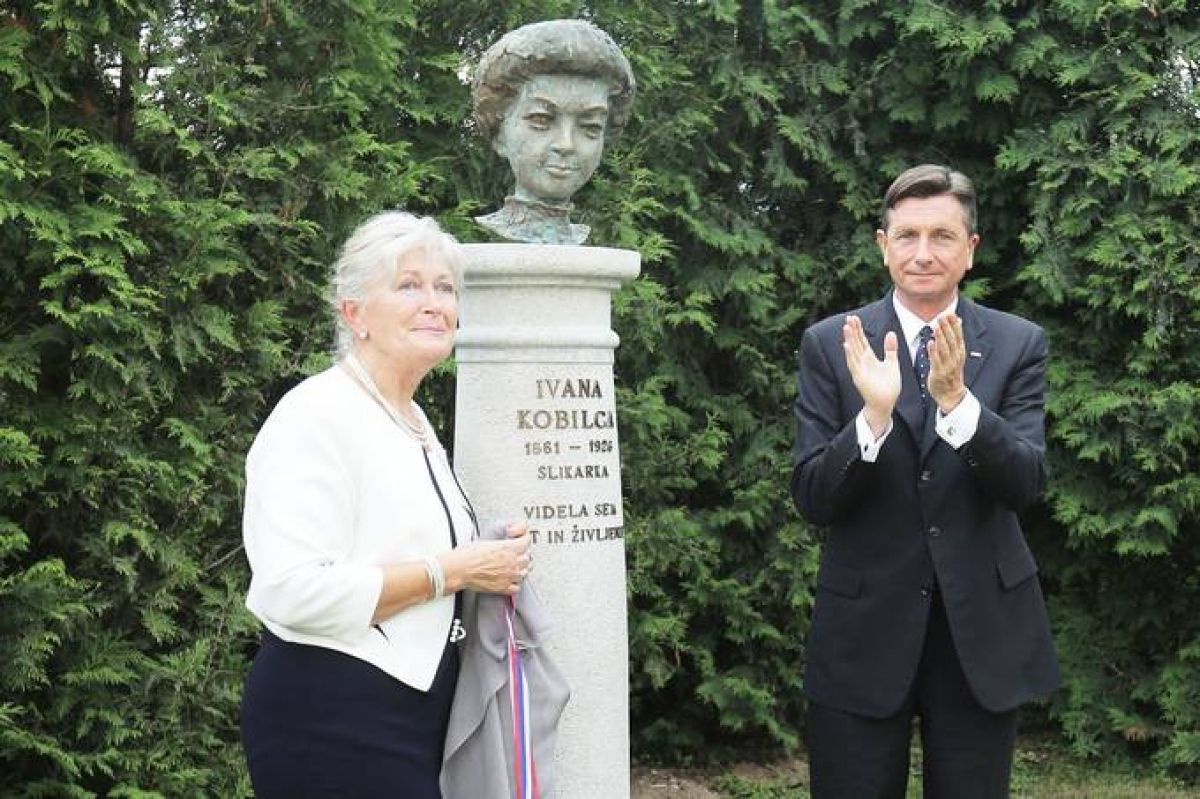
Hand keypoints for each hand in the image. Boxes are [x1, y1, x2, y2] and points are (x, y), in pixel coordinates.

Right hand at [444, 522, 530, 594]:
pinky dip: (515, 584)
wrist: (459, 570)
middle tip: (516, 553)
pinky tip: (509, 580)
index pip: (526, 541)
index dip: (524, 538)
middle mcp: (511, 562)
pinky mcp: (503, 588)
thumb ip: (502, 544)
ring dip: (520, 569)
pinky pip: (517, 587)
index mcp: (508, 548)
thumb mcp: (487, 541)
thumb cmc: (468, 555)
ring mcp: (509, 576)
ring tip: (513, 566)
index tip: (520, 538)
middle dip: (522, 554)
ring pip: (525, 572)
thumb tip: (506, 544)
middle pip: (527, 557)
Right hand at [842, 315, 899, 435]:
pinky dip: (850, 355)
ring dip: (849, 340)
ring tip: (846, 327)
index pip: (862, 340)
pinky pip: (853, 364)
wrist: (885, 403)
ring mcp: (859, 370)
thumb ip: (890, 349)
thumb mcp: (892, 364)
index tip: (854, 317)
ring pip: (853, 351)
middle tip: (848, 317)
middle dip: (852, 331)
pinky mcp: (859, 378)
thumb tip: (890, 333)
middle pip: (856, 343)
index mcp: (869, 358)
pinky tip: (847, 345)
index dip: (858, 329)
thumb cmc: (888, 386)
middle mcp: (862, 362)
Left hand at [927, 314, 966, 412]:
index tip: (951, 313)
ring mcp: (947, 366)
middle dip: (947, 328)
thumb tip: (958, 320)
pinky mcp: (938, 373)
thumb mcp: (957, 355)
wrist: (952, 394)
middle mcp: (955, 358)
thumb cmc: (952, 372)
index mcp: (960, 353)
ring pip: (944, 349)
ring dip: (940, 337)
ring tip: (936, 326)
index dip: (955, 325)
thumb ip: (955, 338)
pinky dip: (933, 352)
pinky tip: (930, 342)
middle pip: (952, 341)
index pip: (958, 336)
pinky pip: (936, 361)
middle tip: (942, 316)